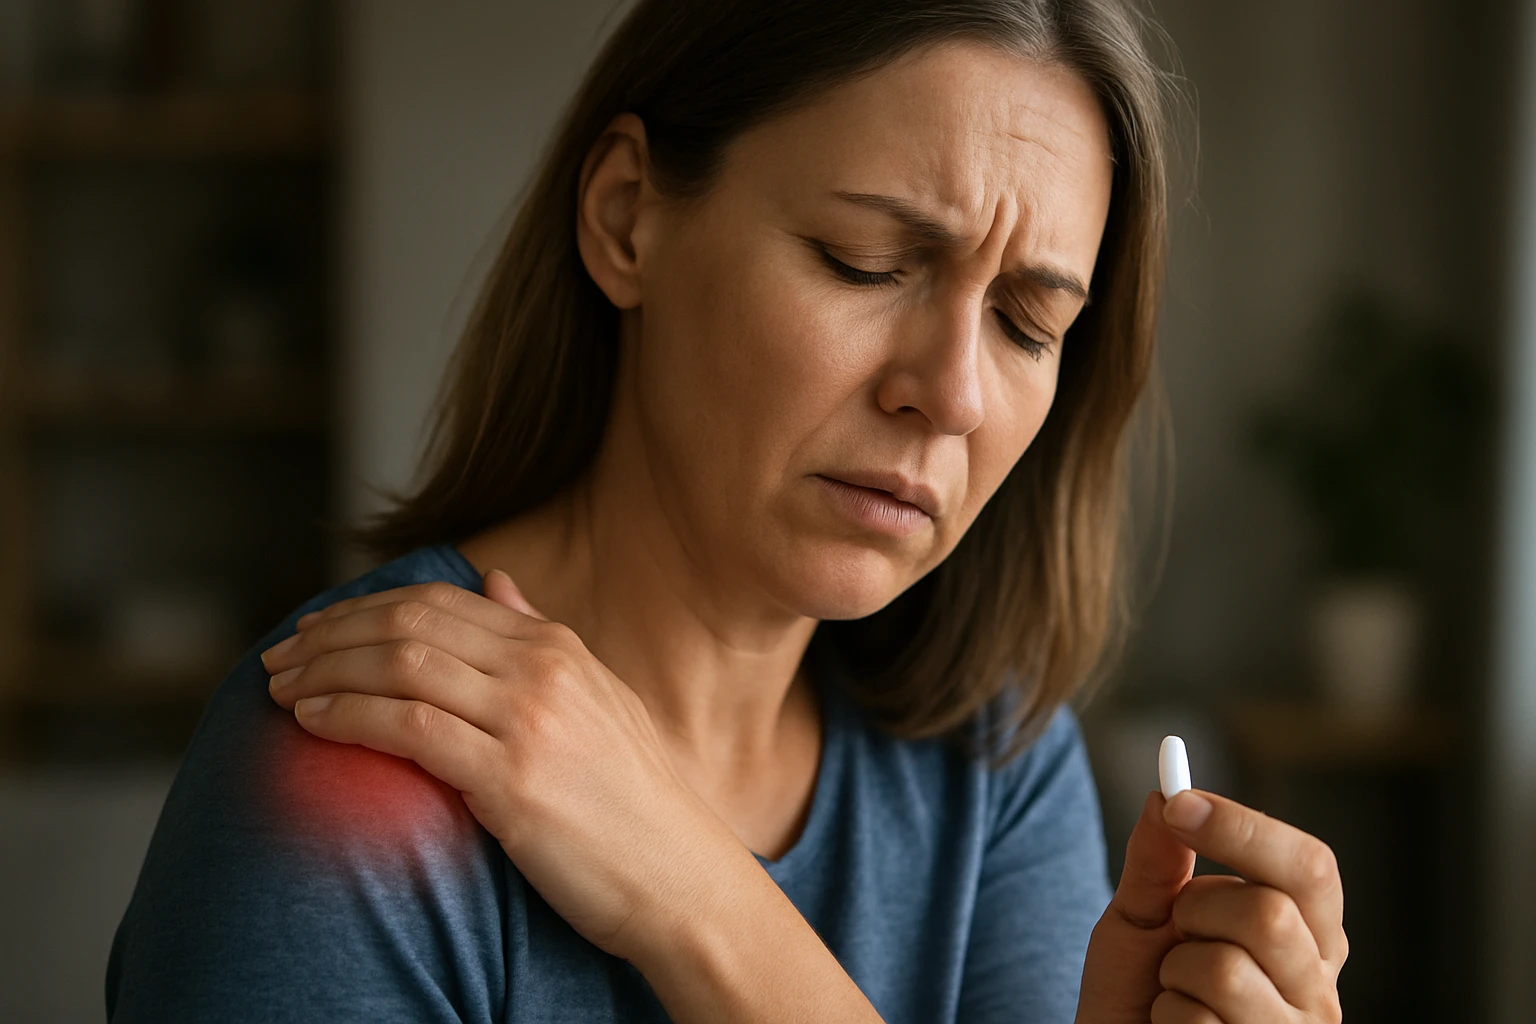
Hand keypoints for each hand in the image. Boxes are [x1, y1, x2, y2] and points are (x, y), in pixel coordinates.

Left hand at [260, 570, 749, 962]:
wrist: (680, 875)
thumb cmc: (635, 801)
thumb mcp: (598, 698)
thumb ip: (539, 639)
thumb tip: (494, 581)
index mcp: (559, 647)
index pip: (440, 601)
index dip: (365, 607)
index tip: (318, 627)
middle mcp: (542, 669)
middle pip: (410, 623)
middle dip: (331, 633)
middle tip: (280, 653)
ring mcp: (529, 719)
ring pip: (400, 664)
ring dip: (326, 670)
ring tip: (282, 687)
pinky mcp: (512, 779)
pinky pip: (409, 726)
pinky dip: (349, 715)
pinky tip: (313, 721)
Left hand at [1075, 789, 1346, 1023]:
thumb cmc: (1139, 989)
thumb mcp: (1140, 917)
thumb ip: (1156, 862)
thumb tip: (1162, 794)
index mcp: (1306, 933)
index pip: (1309, 867)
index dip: (1244, 829)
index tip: (1178, 803)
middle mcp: (1316, 985)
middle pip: (1270, 912)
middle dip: (1197, 908)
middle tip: (1178, 930)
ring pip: (1227, 969)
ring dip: (1175, 970)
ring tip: (1175, 988)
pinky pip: (1197, 1021)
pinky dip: (1165, 1016)